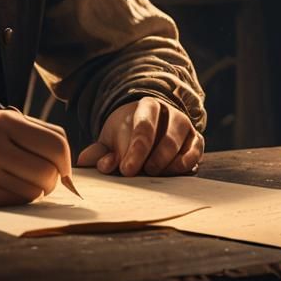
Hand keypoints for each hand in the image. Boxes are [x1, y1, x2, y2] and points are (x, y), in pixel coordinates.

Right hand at [0, 109, 72, 207]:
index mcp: (4, 120)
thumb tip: (67, 160)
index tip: (63, 167)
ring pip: (36, 190)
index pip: (56, 143)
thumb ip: (34, 132)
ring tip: (23, 180)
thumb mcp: (0, 121)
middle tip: (45, 177)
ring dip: (37, 190)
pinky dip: (21, 198)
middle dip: (54, 178)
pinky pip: (19, 201)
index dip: (66, 160)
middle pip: (49, 170)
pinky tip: (8, 187)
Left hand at [75, 98, 203, 176]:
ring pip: (181, 143)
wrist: (148, 125)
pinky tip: (174, 172)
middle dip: (152, 157)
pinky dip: (187, 162)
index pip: (144, 125)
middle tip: (140, 173)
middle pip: (166, 135)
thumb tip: (84, 161)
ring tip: (154, 174)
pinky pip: (196, 150)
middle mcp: (169, 112)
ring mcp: (184, 125)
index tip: (125, 169)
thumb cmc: (127, 133)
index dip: (135, 149)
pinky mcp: (195, 140)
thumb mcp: (111, 138)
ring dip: (168, 162)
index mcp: (146, 106)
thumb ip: (99, 150)